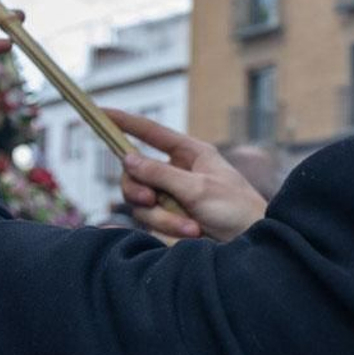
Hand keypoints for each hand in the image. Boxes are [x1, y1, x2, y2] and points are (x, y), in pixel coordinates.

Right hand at [108, 108, 267, 240]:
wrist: (252, 243)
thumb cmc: (235, 208)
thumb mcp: (197, 189)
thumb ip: (160, 174)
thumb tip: (127, 158)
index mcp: (190, 152)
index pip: (151, 132)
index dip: (125, 122)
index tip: (101, 112)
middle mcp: (179, 170)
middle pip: (135, 172)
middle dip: (139, 189)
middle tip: (149, 199)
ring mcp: (174, 195)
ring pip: (141, 201)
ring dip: (162, 217)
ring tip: (190, 228)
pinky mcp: (172, 217)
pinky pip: (153, 220)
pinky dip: (169, 228)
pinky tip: (193, 234)